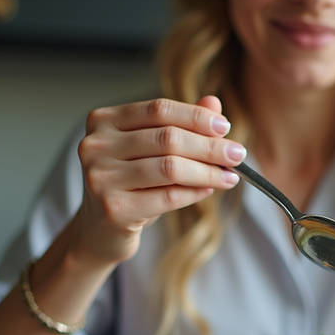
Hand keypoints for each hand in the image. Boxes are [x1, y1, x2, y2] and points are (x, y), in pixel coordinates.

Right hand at [69, 96, 243, 265]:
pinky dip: (195, 192)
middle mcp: (96, 146)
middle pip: (168, 138)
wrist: (101, 230)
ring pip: (171, 167)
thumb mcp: (151, 151)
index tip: (225, 127)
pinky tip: (209, 190)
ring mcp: (101, 178)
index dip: (196, 117)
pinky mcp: (113, 209)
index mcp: (103, 121)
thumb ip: (179, 124)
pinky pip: (168, 196)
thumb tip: (213, 104)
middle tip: (238, 154)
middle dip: (210, 146)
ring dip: (208, 171)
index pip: (159, 109)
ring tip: (230, 176)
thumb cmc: (129, 185)